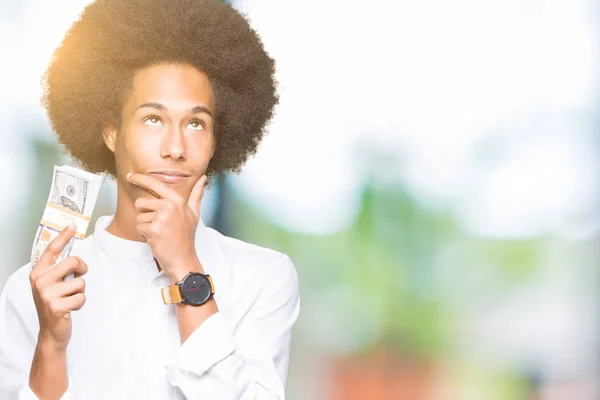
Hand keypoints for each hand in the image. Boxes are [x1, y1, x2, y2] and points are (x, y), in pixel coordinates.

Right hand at [29, 223, 87, 350]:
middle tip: (77, 279)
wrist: (51, 332)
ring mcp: (46, 294)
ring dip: (80, 292)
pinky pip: (82, 297)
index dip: (63, 236)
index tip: (73, 225)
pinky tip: (70, 309)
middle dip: (82, 269)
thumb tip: (73, 256)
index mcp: (38, 273)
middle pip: (74, 262)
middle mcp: (39, 281)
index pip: (52, 250)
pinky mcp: (55, 306)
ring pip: (81, 282)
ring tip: (69, 300)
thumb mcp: (51, 285)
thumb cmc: (55, 304)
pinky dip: (80, 304)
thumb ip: (58, 271)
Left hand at [127, 172, 206, 280]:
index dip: (140, 179)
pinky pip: (139, 227)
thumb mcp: (194, 213)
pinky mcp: (154, 229)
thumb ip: (196, 195)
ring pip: (139, 216)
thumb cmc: (186, 236)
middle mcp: (170, 206)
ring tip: (158, 233)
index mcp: (177, 200)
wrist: (183, 258)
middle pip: (141, 202)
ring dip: (145, 226)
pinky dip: (144, 235)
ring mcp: (162, 218)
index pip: (155, 184)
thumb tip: (203, 178)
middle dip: (144, 215)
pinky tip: (155, 239)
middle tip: (158, 225)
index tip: (130, 176)